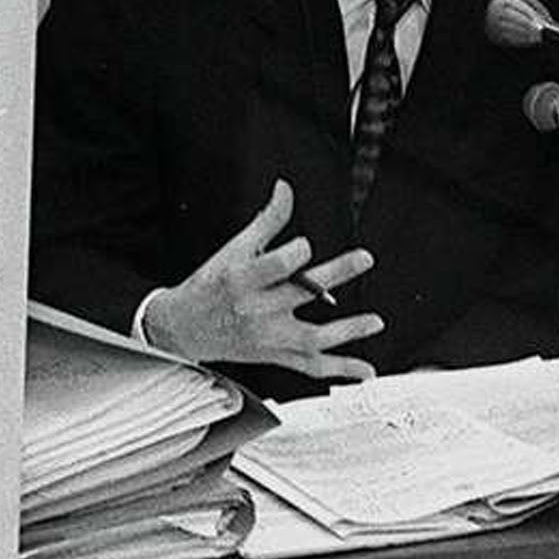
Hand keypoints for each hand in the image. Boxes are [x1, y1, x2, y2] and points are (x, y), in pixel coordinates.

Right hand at [143, 180, 382, 379]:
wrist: (183, 328)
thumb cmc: (209, 285)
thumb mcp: (232, 249)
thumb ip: (266, 221)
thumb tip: (285, 190)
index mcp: (242, 280)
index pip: (275, 266)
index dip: (295, 252)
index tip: (306, 244)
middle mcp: (256, 311)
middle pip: (300, 294)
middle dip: (335, 275)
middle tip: (363, 258)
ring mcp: (268, 337)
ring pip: (312, 338)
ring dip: (347, 331)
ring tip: (375, 321)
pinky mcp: (275, 355)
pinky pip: (310, 366)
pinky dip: (339, 368)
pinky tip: (364, 368)